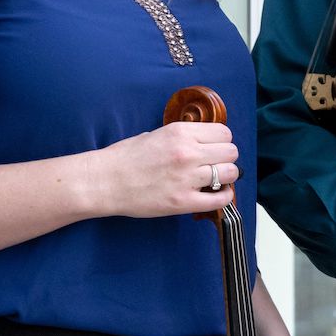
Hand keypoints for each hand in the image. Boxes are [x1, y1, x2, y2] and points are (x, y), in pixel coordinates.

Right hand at [87, 121, 238, 218]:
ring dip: (226, 176)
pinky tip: (217, 195)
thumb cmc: (124, 158)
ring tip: (215, 180)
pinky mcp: (183, 202)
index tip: (215, 147)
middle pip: (231, 152)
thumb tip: (202, 141)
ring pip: (230, 173)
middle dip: (226, 158)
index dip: (221, 141)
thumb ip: (181, 137)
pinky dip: (224, 197)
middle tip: (216, 164)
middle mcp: (187, 153)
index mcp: (180, 133)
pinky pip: (219, 199)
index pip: (223, 133)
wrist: (104, 182)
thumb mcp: (155, 134)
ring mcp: (187, 178)